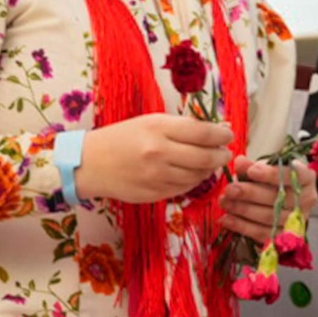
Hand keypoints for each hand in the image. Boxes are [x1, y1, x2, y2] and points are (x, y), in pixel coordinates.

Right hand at [75, 113, 233, 203]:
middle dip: (222, 155)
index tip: (228, 135)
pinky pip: (184, 189)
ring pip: (198, 176)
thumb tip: (220, 128)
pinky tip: (190, 173)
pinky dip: (192, 181)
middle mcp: (159, 153)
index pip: (204, 133)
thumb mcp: (151, 122)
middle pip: (206, 158)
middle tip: (225, 153)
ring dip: (208, 170)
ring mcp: (156, 177)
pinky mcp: (154, 194)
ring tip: (207, 162)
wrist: (89, 164)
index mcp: (159, 129)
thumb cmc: (122, 137)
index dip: (222, 135)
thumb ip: (185, 126)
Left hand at [222, 157, 315, 244]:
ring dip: (243, 210)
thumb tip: (239, 162)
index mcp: (307, 178)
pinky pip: (262, 233)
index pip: (291, 175)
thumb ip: (254, 166)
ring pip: (269, 216)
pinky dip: (242, 226)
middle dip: (251, 193)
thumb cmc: (277, 182)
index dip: (271, 174)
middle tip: (230, 189)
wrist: (289, 205)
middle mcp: (307, 199)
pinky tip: (226, 219)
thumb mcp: (269, 170)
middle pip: (278, 197)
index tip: (251, 170)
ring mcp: (297, 220)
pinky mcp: (284, 236)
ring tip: (224, 202)